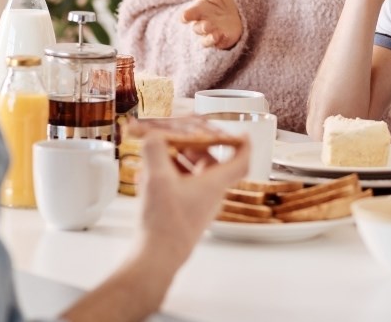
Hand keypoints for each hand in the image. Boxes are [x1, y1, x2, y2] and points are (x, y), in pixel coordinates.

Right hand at [136, 130, 249, 270]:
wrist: (156, 258)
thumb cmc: (165, 224)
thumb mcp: (158, 179)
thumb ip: (155, 152)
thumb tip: (154, 137)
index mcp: (214, 184)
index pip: (240, 161)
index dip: (242, 144)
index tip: (241, 133)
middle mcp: (210, 195)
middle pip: (211, 165)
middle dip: (195, 147)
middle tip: (180, 137)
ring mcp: (196, 207)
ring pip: (194, 177)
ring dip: (178, 162)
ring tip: (158, 154)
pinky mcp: (182, 216)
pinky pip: (180, 190)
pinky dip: (168, 178)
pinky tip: (147, 176)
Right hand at [180, 0, 241, 48]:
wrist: (238, 12)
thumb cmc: (220, 0)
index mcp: (197, 11)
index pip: (187, 16)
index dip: (186, 17)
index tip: (186, 16)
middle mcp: (202, 24)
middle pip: (196, 28)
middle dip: (200, 27)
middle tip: (206, 24)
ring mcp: (211, 34)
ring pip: (205, 39)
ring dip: (208, 34)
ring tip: (214, 29)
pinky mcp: (221, 41)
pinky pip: (216, 44)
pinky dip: (217, 41)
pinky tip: (221, 35)